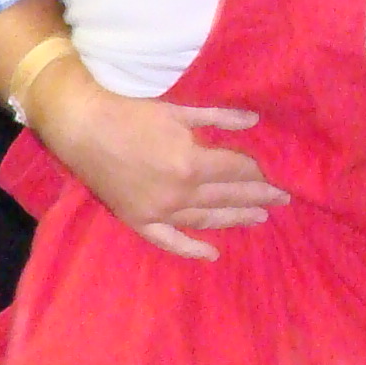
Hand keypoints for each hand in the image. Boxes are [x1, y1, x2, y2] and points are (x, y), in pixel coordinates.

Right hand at [36, 68, 285, 260]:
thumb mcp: (177, 110)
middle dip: (259, 195)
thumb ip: (217, 118)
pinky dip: (191, 249)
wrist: (82, 128)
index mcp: (192, 163)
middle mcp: (180, 193)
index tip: (276, 172)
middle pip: (229, 196)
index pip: (237, 171)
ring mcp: (159, 211)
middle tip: (284, 198)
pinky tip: (212, 253)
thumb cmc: (130, 114)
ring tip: (260, 218)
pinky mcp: (139, 220)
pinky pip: (169, 241)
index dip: (258, 171)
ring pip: (207, 219)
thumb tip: (254, 121)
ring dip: (236, 218)